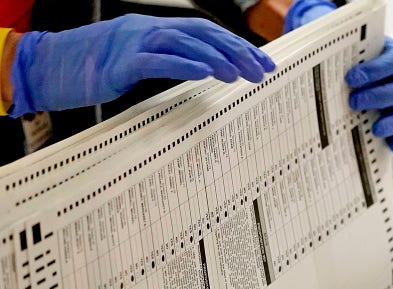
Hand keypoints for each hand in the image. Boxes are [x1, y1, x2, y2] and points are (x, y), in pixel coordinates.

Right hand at [9, 14, 274, 116]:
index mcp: (157, 30)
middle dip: (237, 52)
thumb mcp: (138, 59)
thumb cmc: (94, 67)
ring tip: (241, 73)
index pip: (207, 33)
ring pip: (184, 42)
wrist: (49, 66)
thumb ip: (168, 59)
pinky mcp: (120, 62)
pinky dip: (184, 64)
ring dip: (216, 57)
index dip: (237, 47)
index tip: (262, 63)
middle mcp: (150, 30)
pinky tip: (206, 73)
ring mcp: (134, 43)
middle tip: (262, 70)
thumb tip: (203, 69)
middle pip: (203, 34)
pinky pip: (156, 61)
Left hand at [283, 0, 392, 152]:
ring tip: (374, 128)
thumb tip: (282, 61)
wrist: (341, 69)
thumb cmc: (339, 56)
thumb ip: (322, 50)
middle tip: (353, 101)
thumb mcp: (332, 48)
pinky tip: (390, 146)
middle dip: (380, 95)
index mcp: (390, 55)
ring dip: (392, 120)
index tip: (351, 78)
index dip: (377, 69)